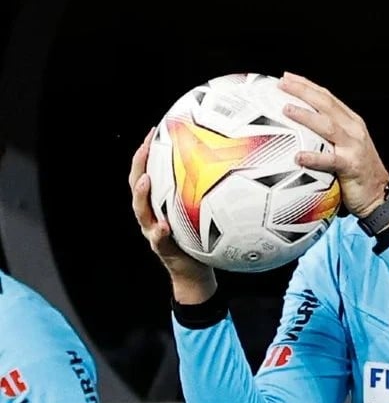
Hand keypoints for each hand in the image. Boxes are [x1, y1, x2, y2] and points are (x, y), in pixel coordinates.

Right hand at [128, 126, 215, 303]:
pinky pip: (158, 240)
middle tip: (145, 147)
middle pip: (138, 186)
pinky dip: (159, 232)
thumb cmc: (205, 238)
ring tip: (147, 180)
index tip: (155, 130)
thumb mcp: (206, 212)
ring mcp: (153, 231)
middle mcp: (153, 214)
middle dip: (139, 165)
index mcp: (162, 202)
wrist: (196, 272)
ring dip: (142, 195)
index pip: (150, 171)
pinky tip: (164, 226)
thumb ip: (211, 192)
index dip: (148, 151)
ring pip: (141, 211)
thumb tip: (235, 165)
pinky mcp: (162, 249)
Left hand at [278, 72, 388, 217]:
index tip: (287, 78)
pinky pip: (331, 160)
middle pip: (327, 104)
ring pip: (328, 126)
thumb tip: (297, 130)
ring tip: (286, 109)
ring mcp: (354, 147)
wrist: (379, 194)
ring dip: (306, 116)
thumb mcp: (345, 146)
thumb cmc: (358, 172)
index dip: (307, 86)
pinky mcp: (352, 166)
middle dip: (304, 91)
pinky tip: (298, 156)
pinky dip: (315, 157)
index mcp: (351, 122)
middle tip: (282, 83)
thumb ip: (326, 136)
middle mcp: (353, 130)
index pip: (327, 98)